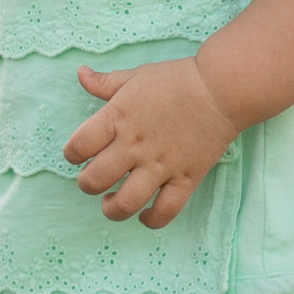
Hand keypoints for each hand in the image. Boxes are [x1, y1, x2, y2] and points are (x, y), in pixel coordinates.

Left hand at [64, 58, 237, 225]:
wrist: (222, 88)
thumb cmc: (176, 80)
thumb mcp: (134, 76)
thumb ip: (104, 82)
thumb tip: (80, 73)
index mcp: (117, 119)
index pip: (78, 146)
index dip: (71, 154)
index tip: (78, 154)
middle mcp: (134, 146)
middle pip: (93, 180)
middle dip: (87, 184)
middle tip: (94, 180)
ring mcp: (160, 165)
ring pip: (125, 203)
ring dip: (112, 209)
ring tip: (111, 202)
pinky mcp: (186, 178)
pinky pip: (166, 210)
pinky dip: (152, 219)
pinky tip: (145, 215)